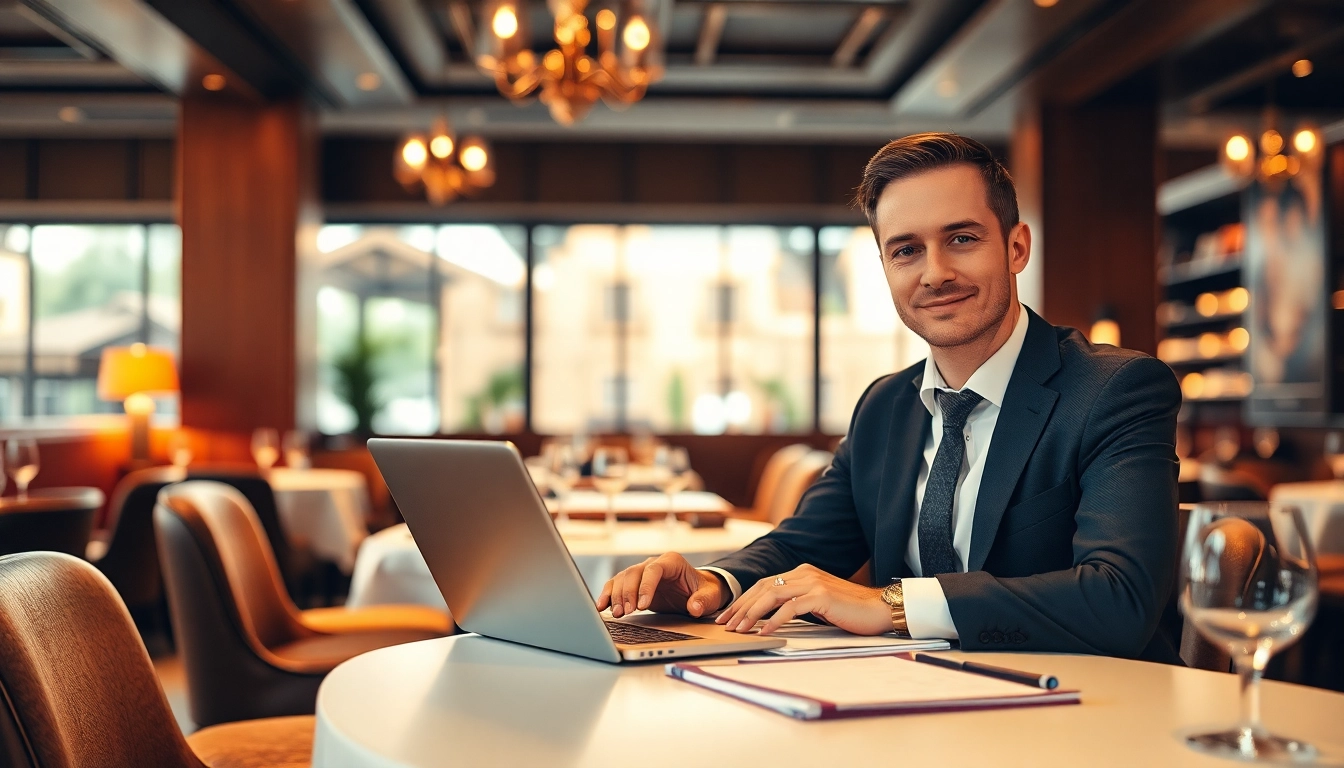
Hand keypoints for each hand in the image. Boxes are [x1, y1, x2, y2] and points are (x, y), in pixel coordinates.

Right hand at [596, 552, 726, 618]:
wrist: (697, 591)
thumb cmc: (703, 591)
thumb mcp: (710, 596)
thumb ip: (703, 601)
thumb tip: (694, 608)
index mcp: (671, 561)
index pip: (654, 570)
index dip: (645, 586)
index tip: (642, 606)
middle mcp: (653, 563)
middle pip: (633, 574)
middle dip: (627, 593)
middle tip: (625, 612)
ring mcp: (641, 572)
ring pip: (622, 579)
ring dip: (616, 596)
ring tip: (616, 614)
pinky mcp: (633, 583)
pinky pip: (616, 585)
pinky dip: (608, 595)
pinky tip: (601, 606)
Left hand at [715, 563, 890, 635]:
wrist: (880, 609)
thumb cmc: (850, 611)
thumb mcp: (818, 604)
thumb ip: (797, 604)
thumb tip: (771, 617)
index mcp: (802, 573)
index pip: (764, 584)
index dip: (744, 600)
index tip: (729, 616)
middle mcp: (804, 573)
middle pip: (762, 588)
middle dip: (740, 607)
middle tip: (726, 624)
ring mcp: (812, 582)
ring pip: (771, 596)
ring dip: (751, 614)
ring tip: (739, 630)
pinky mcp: (821, 595)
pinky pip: (790, 608)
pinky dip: (773, 620)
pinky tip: (764, 631)